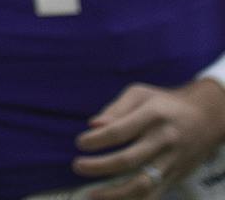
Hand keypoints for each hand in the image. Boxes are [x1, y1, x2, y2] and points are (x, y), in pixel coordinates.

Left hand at [73, 78, 224, 197]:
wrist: (205, 118)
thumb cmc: (165, 103)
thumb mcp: (140, 94)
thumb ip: (115, 109)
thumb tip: (93, 124)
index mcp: (152, 116)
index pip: (120, 131)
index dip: (97, 140)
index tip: (80, 143)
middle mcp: (163, 141)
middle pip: (129, 160)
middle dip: (100, 166)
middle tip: (78, 166)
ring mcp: (172, 162)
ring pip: (143, 184)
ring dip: (116, 193)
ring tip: (93, 194)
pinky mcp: (177, 177)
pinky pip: (155, 195)